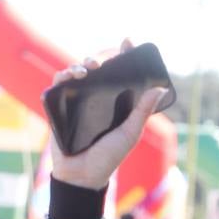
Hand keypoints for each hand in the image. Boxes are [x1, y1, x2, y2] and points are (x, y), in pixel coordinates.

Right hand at [48, 40, 169, 189]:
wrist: (83, 176)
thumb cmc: (109, 157)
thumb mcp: (130, 132)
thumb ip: (143, 111)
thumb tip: (161, 89)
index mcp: (116, 102)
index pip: (120, 73)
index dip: (123, 56)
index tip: (127, 42)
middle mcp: (96, 99)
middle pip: (96, 69)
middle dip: (98, 59)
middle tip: (101, 62)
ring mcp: (77, 103)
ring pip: (75, 74)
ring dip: (78, 66)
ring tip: (86, 69)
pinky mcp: (59, 109)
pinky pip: (57, 88)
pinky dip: (61, 78)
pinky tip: (69, 77)